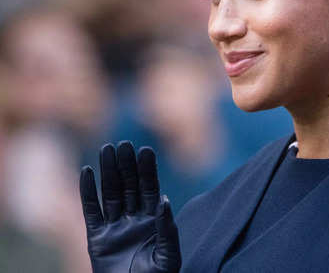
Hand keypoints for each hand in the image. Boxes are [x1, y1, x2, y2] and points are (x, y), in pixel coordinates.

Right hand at [80, 142, 180, 272]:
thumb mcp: (169, 257)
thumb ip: (167, 229)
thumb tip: (163, 199)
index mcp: (154, 220)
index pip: (150, 188)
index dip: (148, 170)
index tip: (145, 150)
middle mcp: (134, 219)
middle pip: (130, 186)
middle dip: (127, 165)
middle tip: (124, 143)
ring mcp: (115, 227)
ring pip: (111, 193)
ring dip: (108, 171)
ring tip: (107, 148)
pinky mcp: (96, 238)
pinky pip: (91, 211)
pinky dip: (87, 192)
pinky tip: (87, 172)